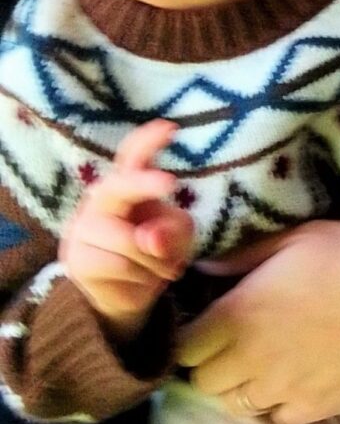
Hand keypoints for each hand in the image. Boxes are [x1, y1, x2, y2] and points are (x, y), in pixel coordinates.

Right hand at [58, 121, 193, 343]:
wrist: (128, 295)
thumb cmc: (157, 252)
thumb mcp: (179, 236)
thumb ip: (173, 231)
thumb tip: (149, 239)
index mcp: (128, 186)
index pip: (133, 157)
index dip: (147, 141)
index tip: (171, 127)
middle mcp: (101, 201)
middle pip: (118, 187)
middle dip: (143, 183)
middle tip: (170, 183)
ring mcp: (83, 229)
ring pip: (130, 242)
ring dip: (157, 261)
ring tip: (162, 268)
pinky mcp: (76, 259)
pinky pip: (121, 266)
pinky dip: (143, 277)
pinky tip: (141, 280)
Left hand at [177, 219, 339, 423]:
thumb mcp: (300, 238)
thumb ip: (246, 256)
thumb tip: (207, 266)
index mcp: (238, 315)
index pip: (185, 347)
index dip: (195, 337)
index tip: (210, 326)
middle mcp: (250, 359)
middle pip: (204, 382)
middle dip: (215, 364)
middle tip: (237, 345)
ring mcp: (281, 389)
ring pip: (237, 404)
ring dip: (245, 386)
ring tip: (268, 363)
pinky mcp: (312, 408)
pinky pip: (278, 415)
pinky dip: (281, 401)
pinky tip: (299, 377)